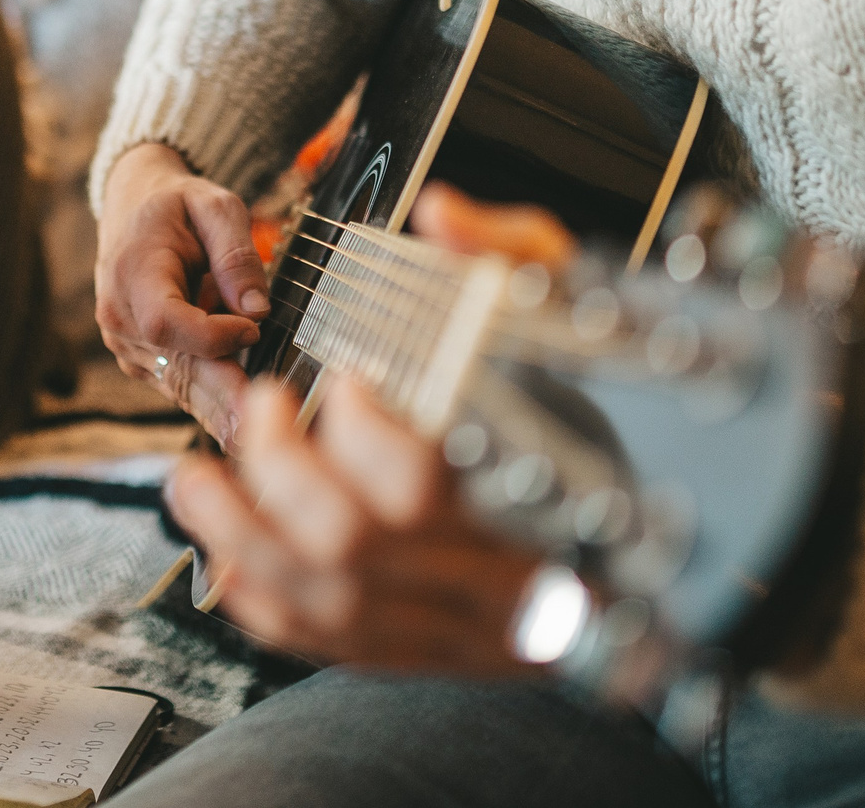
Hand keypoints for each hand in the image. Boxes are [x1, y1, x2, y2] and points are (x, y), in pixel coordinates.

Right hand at [95, 142, 269, 445]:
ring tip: (251, 442)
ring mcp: (125, 344)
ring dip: (216, 409)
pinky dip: (207, 403)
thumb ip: (237, 255)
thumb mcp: (214, 207)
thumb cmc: (177, 206)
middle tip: (258, 428)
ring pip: (178, 382)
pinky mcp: (141, 359)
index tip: (253, 329)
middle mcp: (119, 316)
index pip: (166, 322)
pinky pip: (177, 383)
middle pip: (175, 364)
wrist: (133, 208)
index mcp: (132, 272)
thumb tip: (258, 311)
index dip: (210, 335)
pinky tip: (236, 430)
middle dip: (221, 395)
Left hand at [164, 183, 580, 670]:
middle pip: (355, 544)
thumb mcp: (586, 314)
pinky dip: (267, 605)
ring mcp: (468, 627)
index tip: (344, 374)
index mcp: (543, 494)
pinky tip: (230, 558)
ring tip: (194, 482)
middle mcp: (503, 577)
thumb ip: (517, 256)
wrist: (670, 540)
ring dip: (240, 538)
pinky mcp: (438, 651)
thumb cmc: (622, 419)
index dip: (360, 428)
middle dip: (276, 472)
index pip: (423, 481)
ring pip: (330, 605)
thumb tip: (442, 214)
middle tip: (260, 408)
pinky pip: (337, 647)